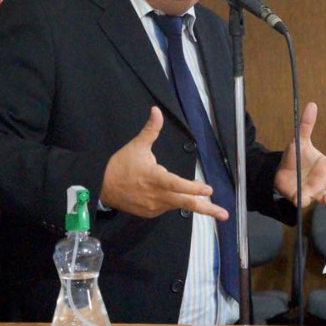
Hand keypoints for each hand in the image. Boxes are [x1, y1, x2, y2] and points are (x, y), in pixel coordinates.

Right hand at [100, 107, 228, 220]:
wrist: (102, 186)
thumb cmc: (121, 165)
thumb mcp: (136, 145)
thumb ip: (151, 130)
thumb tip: (156, 110)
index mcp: (155, 178)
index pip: (177, 185)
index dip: (193, 188)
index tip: (209, 190)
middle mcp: (157, 196)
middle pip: (185, 203)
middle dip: (207, 209)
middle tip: (224, 215)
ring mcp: (154, 207)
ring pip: (178, 205)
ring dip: (192, 202)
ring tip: (208, 201)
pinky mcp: (150, 213)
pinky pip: (167, 208)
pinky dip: (174, 202)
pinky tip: (175, 196)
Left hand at [274, 102, 325, 207]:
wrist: (280, 171)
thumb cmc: (297, 157)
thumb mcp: (300, 140)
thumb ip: (306, 125)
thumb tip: (312, 104)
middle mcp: (324, 180)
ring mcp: (315, 190)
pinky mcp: (302, 196)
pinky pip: (304, 200)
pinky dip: (303, 200)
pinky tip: (301, 199)